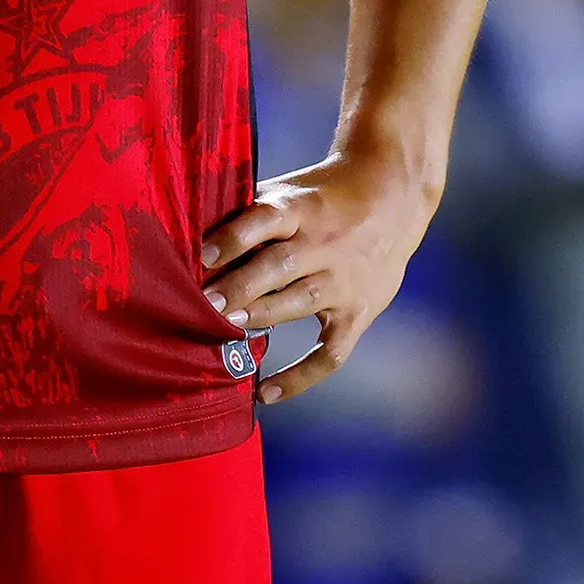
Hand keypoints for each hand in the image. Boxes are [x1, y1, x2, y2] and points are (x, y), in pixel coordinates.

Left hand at [201, 152, 439, 404]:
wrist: (393, 196)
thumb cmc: (323, 197)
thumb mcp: (292, 192)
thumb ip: (251, 214)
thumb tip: (190, 236)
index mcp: (302, 208)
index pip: (265, 220)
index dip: (233, 238)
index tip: (202, 256)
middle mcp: (324, 244)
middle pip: (280, 267)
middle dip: (239, 287)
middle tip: (204, 305)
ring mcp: (344, 281)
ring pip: (300, 303)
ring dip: (260, 317)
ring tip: (223, 332)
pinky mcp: (359, 312)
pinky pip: (329, 353)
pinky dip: (300, 377)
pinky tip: (265, 392)